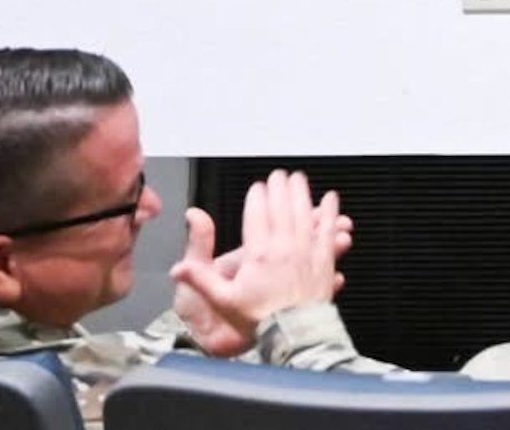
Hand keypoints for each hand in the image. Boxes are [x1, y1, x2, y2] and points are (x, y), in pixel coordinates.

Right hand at [169, 172, 350, 346]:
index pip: (257, 215)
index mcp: (258, 254)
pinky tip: (331, 198)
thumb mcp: (222, 301)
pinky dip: (330, 212)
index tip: (257, 186)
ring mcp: (306, 251)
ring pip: (304, 213)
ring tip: (299, 179)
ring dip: (302, 192)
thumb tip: (178, 267)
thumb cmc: (258, 319)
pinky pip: (327, 229)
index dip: (257, 197)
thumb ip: (200, 279)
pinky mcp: (323, 259)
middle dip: (279, 187)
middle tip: (278, 175)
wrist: (292, 334)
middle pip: (282, 207)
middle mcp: (283, 248)